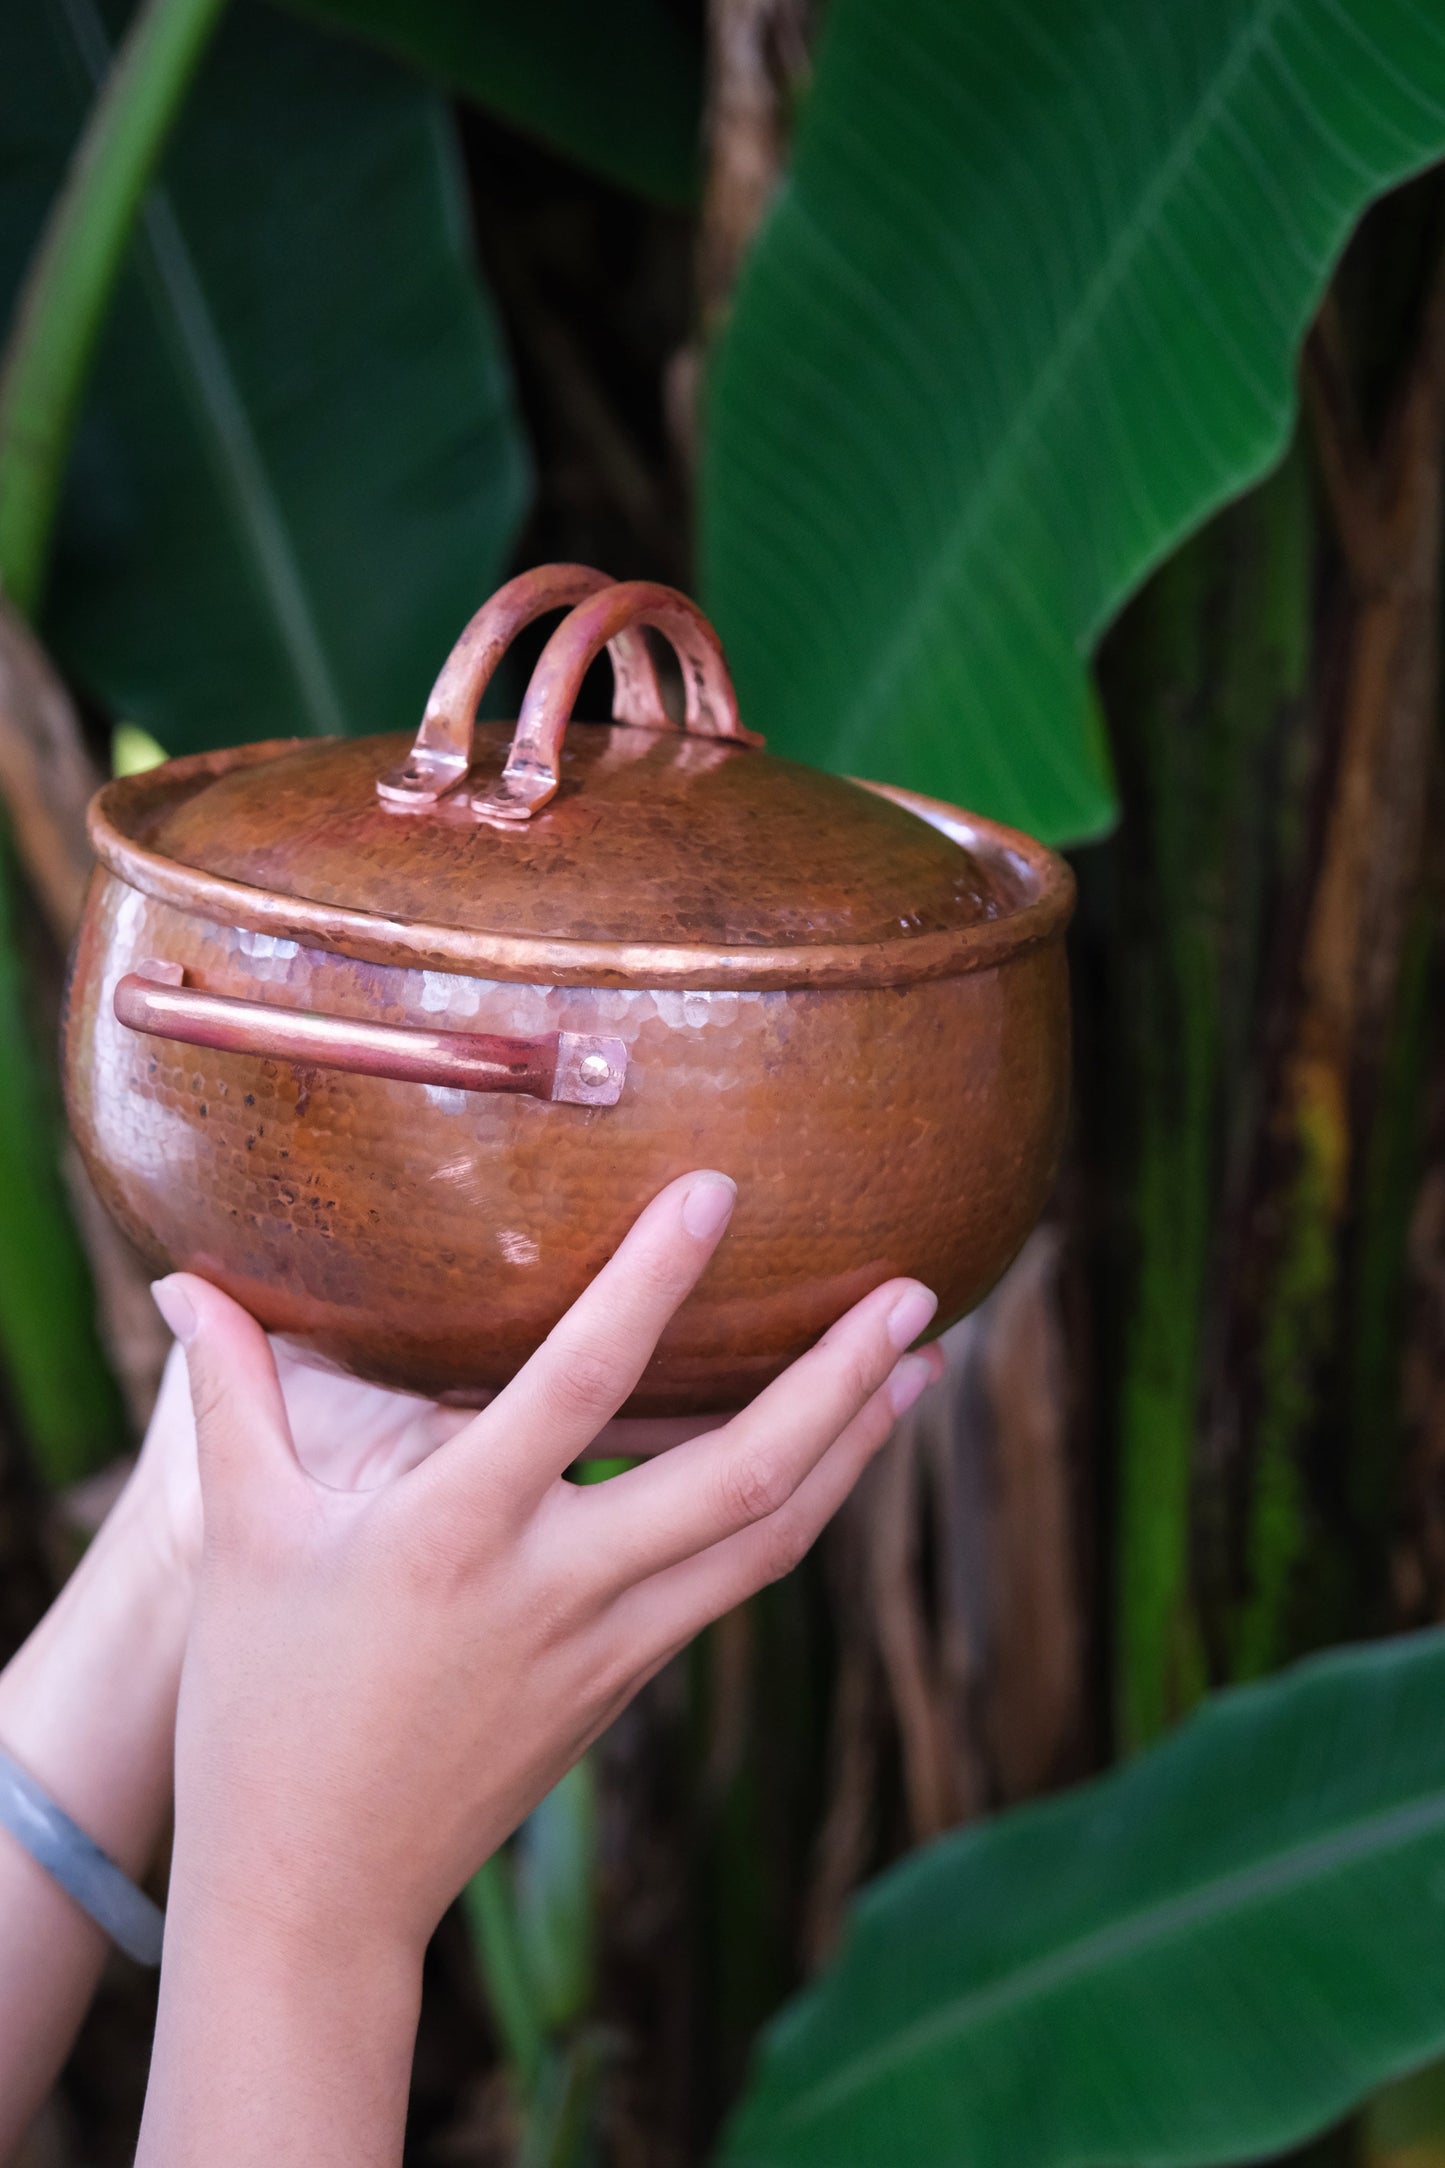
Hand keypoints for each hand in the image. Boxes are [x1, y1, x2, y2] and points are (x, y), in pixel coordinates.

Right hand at [157, 1169, 940, 1962]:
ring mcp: (610, 1648)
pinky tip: (833, 1461)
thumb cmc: (262, 1707)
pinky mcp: (628, 1685)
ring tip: (923, 1365)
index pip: (579, 1385)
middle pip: (740, 1478)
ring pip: (770, 1539)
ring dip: (857, 1448)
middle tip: (920, 1294)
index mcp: (457, 1536)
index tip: (719, 1192)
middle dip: (841, 1382)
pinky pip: (739, 1583)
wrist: (314, 1893)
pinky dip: (801, 1511)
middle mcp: (557, 1589)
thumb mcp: (237, 1539)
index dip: (652, 1283)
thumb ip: (230, 1394)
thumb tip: (180, 1279)